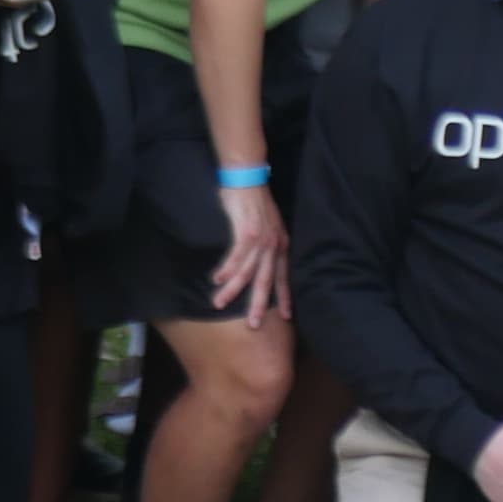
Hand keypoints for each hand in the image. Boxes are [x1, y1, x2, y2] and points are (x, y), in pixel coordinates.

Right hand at [209, 182, 288, 326]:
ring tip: (218, 303)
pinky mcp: (246, 232)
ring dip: (232, 289)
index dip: (285, 296)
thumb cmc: (254, 201)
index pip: (283, 276)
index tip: (286, 316)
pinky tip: (217, 279)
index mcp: (280, 245)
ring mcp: (260, 239)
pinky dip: (226, 269)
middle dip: (259, 304)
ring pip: (247, 272)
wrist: (247, 177)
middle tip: (253, 325)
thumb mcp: (269, 225)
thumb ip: (267, 243)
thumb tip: (263, 261)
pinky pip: (236, 256)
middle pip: (266, 280)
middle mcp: (273, 245)